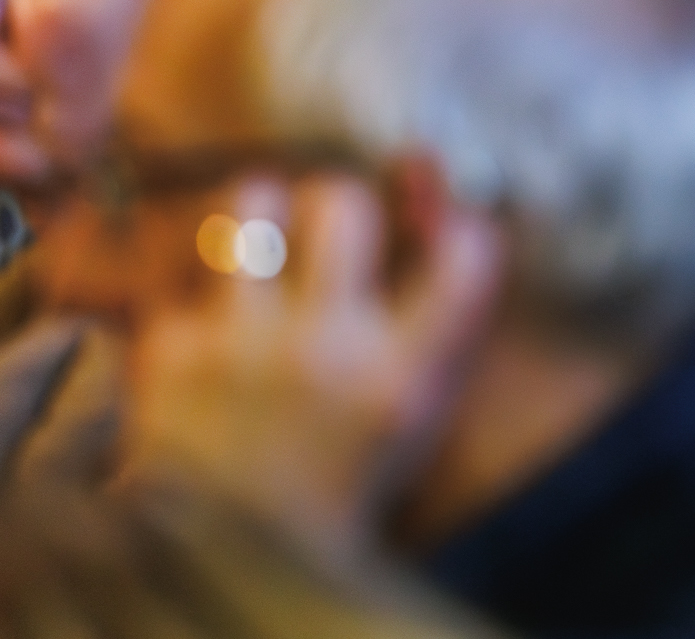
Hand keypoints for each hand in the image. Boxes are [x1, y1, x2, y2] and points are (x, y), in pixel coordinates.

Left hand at [120, 175, 500, 564]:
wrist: (233, 553)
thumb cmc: (342, 473)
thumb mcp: (415, 414)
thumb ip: (440, 323)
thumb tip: (455, 219)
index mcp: (399, 377)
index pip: (461, 259)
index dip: (461, 233)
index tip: (448, 232)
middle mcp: (325, 350)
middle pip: (341, 206)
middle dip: (339, 204)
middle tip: (330, 224)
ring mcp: (242, 346)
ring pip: (253, 210)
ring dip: (262, 215)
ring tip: (262, 240)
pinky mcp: (171, 353)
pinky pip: (193, 289)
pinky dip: (203, 311)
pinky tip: (211, 347)